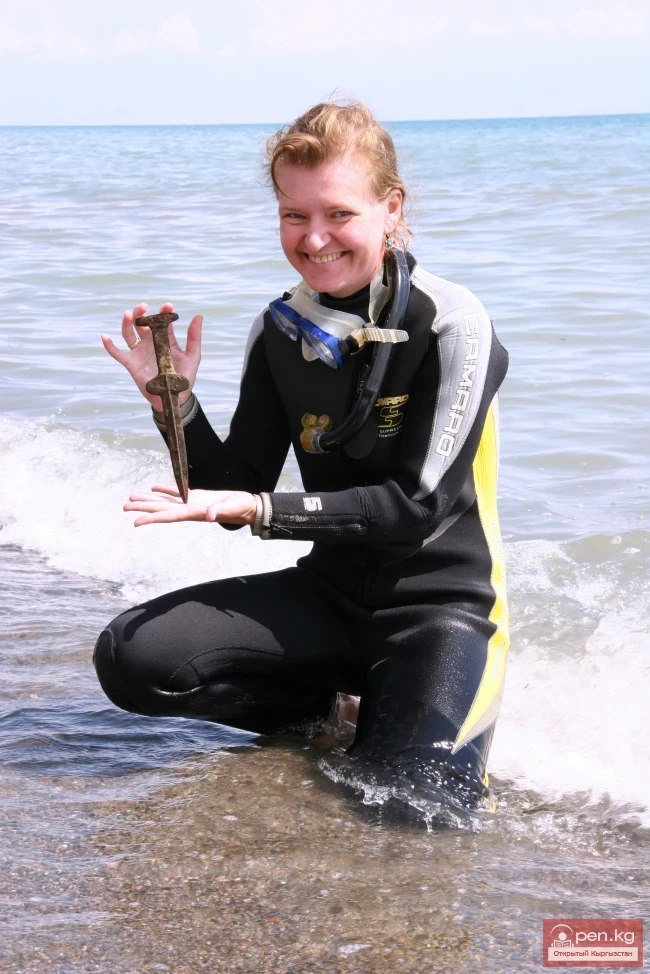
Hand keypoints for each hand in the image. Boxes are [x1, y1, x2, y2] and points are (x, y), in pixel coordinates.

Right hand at [101, 302, 202, 411]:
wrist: (174, 397)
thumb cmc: (184, 377)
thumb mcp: (193, 356)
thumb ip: (194, 338)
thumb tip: (198, 317)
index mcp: (164, 339)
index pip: (162, 321)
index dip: (163, 312)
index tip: (168, 306)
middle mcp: (150, 342)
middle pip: (142, 323)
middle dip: (141, 313)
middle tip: (143, 307)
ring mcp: (140, 352)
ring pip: (129, 334)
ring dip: (127, 323)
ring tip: (129, 314)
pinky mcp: (131, 363)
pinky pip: (117, 353)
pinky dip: (109, 345)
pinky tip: (105, 337)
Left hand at [124, 484, 256, 527]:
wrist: (248, 507)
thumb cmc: (241, 508)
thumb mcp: (232, 508)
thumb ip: (220, 511)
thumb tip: (209, 516)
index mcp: (194, 513)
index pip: (169, 516)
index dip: (152, 519)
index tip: (136, 522)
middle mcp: (189, 510)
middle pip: (162, 510)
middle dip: (143, 508)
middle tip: (125, 507)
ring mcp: (192, 504)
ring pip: (166, 502)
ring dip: (149, 500)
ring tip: (132, 498)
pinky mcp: (197, 497)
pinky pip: (177, 493)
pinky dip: (165, 491)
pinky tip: (154, 488)